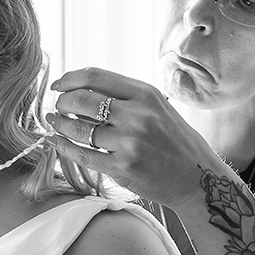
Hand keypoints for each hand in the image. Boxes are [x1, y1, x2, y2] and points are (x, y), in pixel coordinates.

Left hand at [47, 68, 219, 208]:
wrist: (198, 178)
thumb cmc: (175, 141)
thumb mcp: (158, 108)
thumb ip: (126, 98)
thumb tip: (81, 91)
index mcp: (146, 94)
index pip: (95, 77)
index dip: (70, 79)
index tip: (59, 85)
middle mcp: (138, 115)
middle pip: (82, 100)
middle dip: (62, 102)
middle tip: (58, 107)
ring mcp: (130, 142)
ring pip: (79, 129)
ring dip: (60, 125)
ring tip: (56, 124)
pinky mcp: (123, 167)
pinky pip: (83, 155)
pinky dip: (65, 148)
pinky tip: (60, 143)